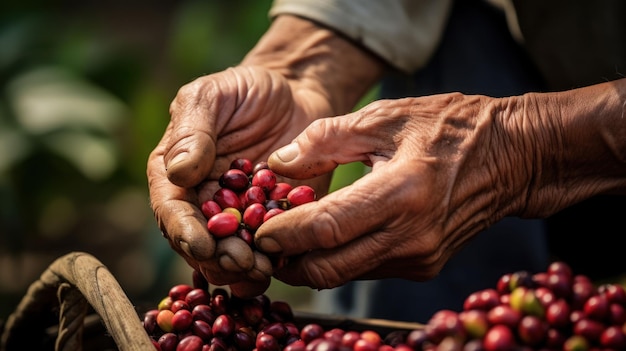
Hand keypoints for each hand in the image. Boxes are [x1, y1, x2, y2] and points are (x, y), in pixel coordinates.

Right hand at [147, 66, 333, 296]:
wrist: (295, 93)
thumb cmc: (247, 89)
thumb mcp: (213, 96)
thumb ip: (192, 131)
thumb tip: (178, 172)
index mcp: (177, 174)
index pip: (172, 210)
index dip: (184, 232)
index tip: (202, 246)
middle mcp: (204, 203)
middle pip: (200, 244)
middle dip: (217, 259)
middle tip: (240, 261)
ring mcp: (240, 217)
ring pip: (232, 256)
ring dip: (243, 269)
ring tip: (262, 268)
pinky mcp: (275, 223)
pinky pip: (271, 250)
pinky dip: (275, 261)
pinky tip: (284, 263)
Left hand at [254, 93, 533, 288]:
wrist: (511, 157)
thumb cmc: (449, 127)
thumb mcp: (385, 117)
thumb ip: (325, 140)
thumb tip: (276, 165)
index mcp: (402, 192)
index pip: (325, 228)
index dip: (283, 234)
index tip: (255, 230)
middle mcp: (412, 236)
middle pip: (328, 268)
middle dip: (287, 262)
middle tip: (261, 243)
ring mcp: (420, 257)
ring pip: (345, 274)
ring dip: (310, 263)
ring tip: (288, 238)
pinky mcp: (424, 266)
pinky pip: (367, 269)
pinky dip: (339, 258)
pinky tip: (327, 238)